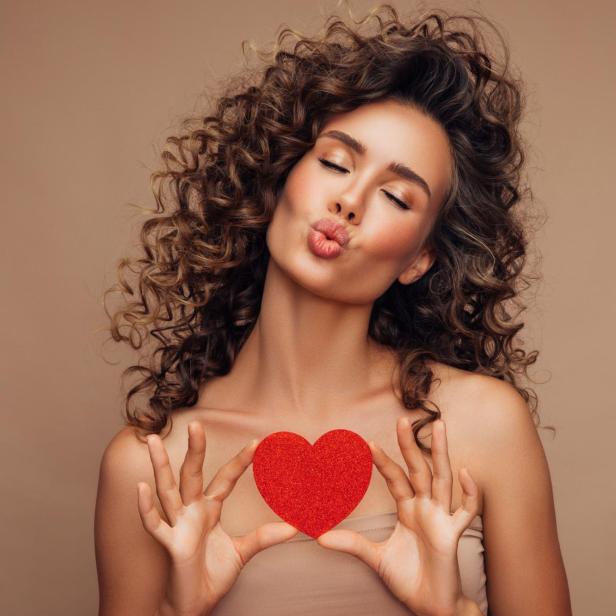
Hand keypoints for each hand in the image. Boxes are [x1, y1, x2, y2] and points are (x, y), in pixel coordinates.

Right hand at [137, 421, 298, 615]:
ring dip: (160, 466)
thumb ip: (264, 537)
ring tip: (153, 441)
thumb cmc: (212, 575)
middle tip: (196, 423)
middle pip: (191, 474)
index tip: (257, 442)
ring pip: (167, 490)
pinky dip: (146, 508)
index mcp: (208, 510)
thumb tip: (295, 526)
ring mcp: (178, 526)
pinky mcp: (170, 545)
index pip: (224, 479)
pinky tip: (142, 488)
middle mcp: (191, 512)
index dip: (240, 461)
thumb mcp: (244, 552)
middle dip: (195, 450)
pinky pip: (154, 525)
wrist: (194, 606)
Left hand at [316, 417, 480, 615]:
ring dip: (442, 452)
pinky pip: (466, 510)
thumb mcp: (375, 557)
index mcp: (408, 509)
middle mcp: (425, 508)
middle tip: (403, 419)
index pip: (396, 478)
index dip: (384, 461)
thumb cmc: (408, 577)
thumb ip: (351, 544)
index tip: (369, 443)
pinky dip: (469, 492)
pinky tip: (464, 472)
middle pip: (419, 469)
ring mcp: (441, 518)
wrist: (429, 606)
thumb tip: (318, 536)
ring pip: (443, 479)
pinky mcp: (453, 535)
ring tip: (440, 426)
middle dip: (411, 445)